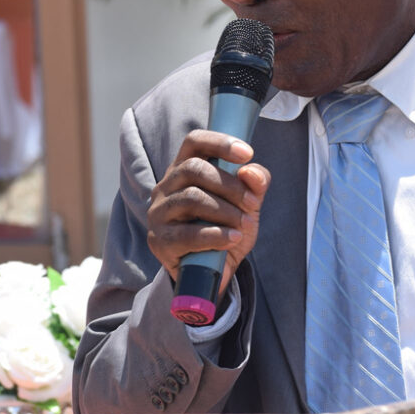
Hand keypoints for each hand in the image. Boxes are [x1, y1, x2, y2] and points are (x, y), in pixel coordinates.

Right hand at [147, 130, 270, 295]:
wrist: (213, 272)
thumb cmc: (227, 227)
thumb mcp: (247, 204)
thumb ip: (255, 184)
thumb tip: (251, 172)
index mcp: (185, 169)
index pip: (194, 142)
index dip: (219, 142)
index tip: (247, 153)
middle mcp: (166, 187)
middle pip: (193, 169)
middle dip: (230, 186)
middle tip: (253, 203)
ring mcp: (159, 213)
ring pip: (191, 198)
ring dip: (225, 211)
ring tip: (244, 225)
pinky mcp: (159, 241)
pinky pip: (187, 234)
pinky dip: (216, 235)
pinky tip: (233, 239)